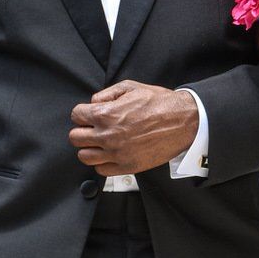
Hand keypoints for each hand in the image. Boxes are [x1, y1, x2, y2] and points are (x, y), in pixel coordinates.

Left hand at [69, 80, 197, 175]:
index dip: (82, 113)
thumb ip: (106, 93)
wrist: (182, 121)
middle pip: (75, 138)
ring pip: (84, 157)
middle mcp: (108, 135)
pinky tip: (110, 154)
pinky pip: (101, 170)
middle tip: (93, 129)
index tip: (89, 115)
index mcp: (106, 114)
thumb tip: (93, 102)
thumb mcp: (131, 87)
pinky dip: (102, 163)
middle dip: (83, 130)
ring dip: (89, 148)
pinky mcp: (127, 166)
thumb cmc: (159, 103)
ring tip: (99, 143)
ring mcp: (117, 153)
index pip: (76, 115)